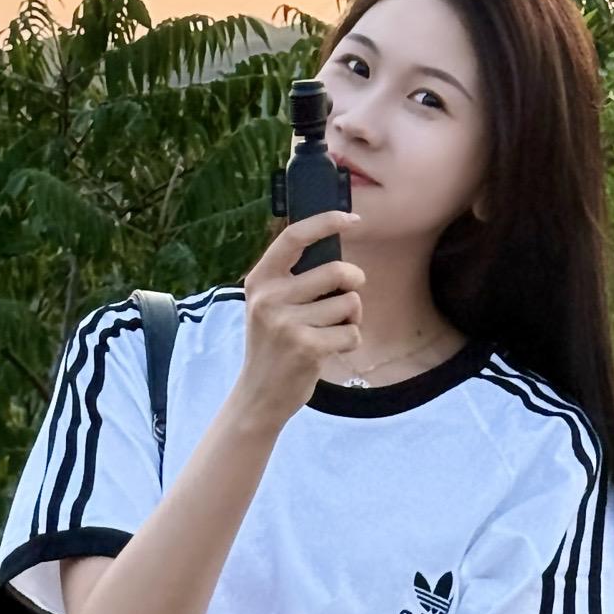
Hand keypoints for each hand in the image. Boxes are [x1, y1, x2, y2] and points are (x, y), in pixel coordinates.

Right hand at [236, 208, 364, 422]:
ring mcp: (286, 323)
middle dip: (354, 283)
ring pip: (349, 304)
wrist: (258, 394)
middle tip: (347, 298)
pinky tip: (327, 351)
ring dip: (350, 319)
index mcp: (260, 279)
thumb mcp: (270, 304)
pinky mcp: (306, 347)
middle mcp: (269, 297)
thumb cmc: (274, 344)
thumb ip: (294, 278)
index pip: (294, 236)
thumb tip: (337, 250)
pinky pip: (352, 333)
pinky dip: (348, 342)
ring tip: (328, 332)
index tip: (353, 219)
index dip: (326, 222)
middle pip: (337, 271)